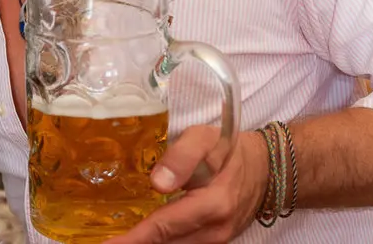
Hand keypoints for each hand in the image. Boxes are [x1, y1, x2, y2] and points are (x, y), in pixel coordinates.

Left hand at [106, 126, 268, 243]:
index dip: (134, 238)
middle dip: (136, 243)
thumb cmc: (230, 150)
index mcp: (213, 204)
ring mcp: (217, 239)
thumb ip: (182, 157)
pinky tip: (143, 236)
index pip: (164, 227)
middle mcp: (215, 230)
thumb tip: (157, 183)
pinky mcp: (215, 241)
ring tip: (120, 238)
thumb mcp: (206, 139)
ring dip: (147, 243)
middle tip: (105, 240)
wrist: (266, 168)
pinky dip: (162, 241)